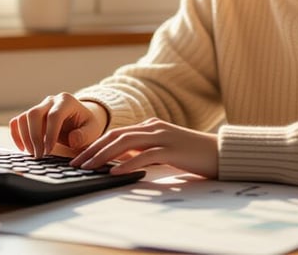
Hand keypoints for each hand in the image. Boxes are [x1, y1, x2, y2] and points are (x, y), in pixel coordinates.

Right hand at [9, 93, 107, 156]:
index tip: (49, 151)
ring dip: (25, 137)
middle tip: (39, 155)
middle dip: (35, 137)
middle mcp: (51, 101)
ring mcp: (39, 106)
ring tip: (33, 153)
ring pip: (23, 118)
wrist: (81, 120)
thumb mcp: (93, 130)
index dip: (50, 134)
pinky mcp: (31, 115)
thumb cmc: (87, 125)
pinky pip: (17, 122)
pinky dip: (16, 135)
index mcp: (67, 101)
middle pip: (34, 114)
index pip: (54, 115)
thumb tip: (72, 139)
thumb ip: (85, 135)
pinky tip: (23, 148)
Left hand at [70, 118, 218, 178]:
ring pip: (125, 143)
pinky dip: (127, 163)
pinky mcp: (172, 149)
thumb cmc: (193, 154)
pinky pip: (145, 155)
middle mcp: (154, 127)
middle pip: (115, 136)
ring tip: (88, 167)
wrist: (221, 152)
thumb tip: (121, 161)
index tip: (80, 158)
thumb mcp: (164, 150)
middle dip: (93, 150)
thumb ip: (144, 151)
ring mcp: (163, 137)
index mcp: (150, 126)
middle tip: (76, 164)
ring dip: (103, 156)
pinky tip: (115, 171)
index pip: (116, 133)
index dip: (96, 145)